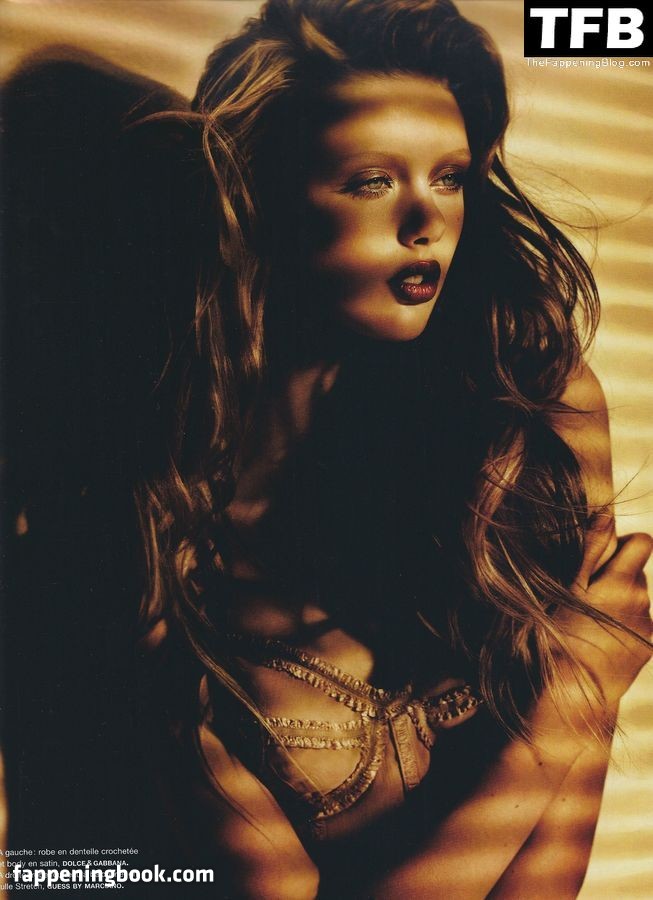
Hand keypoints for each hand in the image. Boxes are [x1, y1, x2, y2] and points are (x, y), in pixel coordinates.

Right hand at [561, 533, 651, 707]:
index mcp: (622, 582)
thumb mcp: (568, 589)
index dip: (621, 544)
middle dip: (616, 574)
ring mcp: (647, 625)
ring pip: (636, 597)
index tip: (599, 561)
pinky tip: (602, 639)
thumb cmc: (561, 637)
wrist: (575, 695)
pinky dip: (623, 624)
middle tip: (586, 594)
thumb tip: (606, 513)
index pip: (643, 541)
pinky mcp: (649, 646)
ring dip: (619, 600)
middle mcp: (642, 601)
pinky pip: (639, 622)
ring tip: (590, 620)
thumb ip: (592, 550)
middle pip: (636, 570)